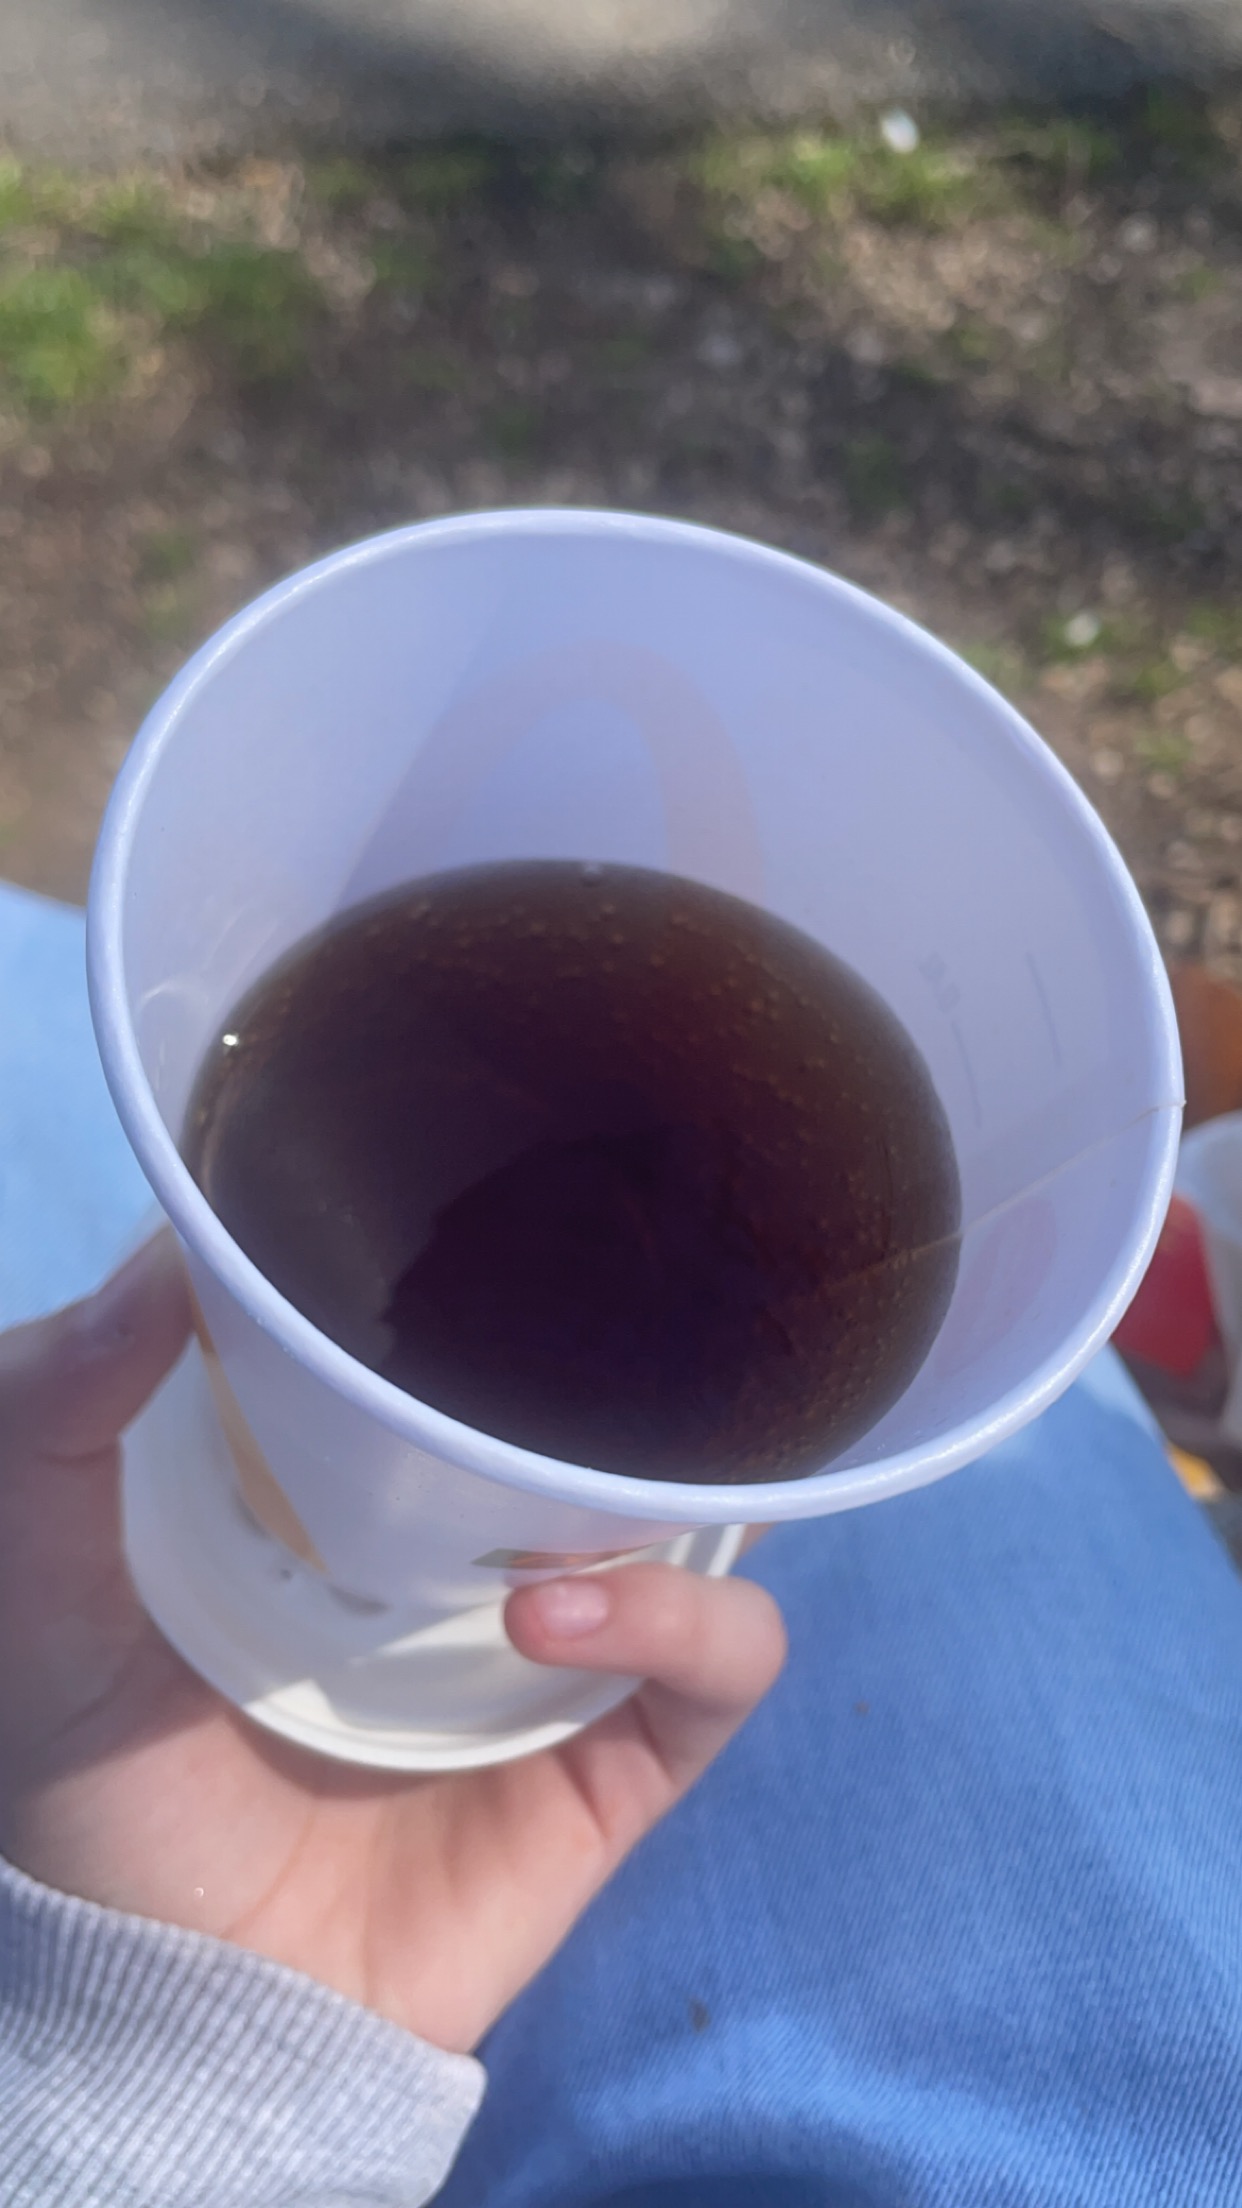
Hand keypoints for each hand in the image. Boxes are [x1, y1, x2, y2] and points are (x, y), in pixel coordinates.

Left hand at [0, 1236, 784, 2052]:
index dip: (477, 1246)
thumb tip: (167, 1252)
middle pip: (603, 1398)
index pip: (458, 1321)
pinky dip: (677, 1615)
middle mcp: (484, 1533)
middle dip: (618, 1340)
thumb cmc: (106, 1788)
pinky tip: (557, 1611)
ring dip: (665, 1472)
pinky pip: (726, 1654)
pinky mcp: (629, 1747)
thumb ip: (52, 1413)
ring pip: (696, 1501)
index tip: (458, 1179)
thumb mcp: (39, 1578)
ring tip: (567, 1472)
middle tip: (587, 1289)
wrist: (190, 2014)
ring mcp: (572, 1634)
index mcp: (366, 1470)